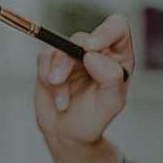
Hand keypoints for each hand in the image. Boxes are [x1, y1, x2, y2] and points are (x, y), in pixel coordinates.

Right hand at [33, 14, 132, 146]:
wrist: (67, 134)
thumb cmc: (94, 118)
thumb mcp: (110, 104)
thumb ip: (110, 78)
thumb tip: (92, 55)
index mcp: (118, 57)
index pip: (117, 28)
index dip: (105, 32)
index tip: (90, 48)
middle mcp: (96, 52)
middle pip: (82, 39)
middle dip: (68, 61)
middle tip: (58, 79)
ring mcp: (72, 55)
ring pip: (60, 48)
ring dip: (56, 74)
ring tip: (62, 102)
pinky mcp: (51, 60)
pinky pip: (44, 57)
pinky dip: (45, 74)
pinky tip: (54, 95)